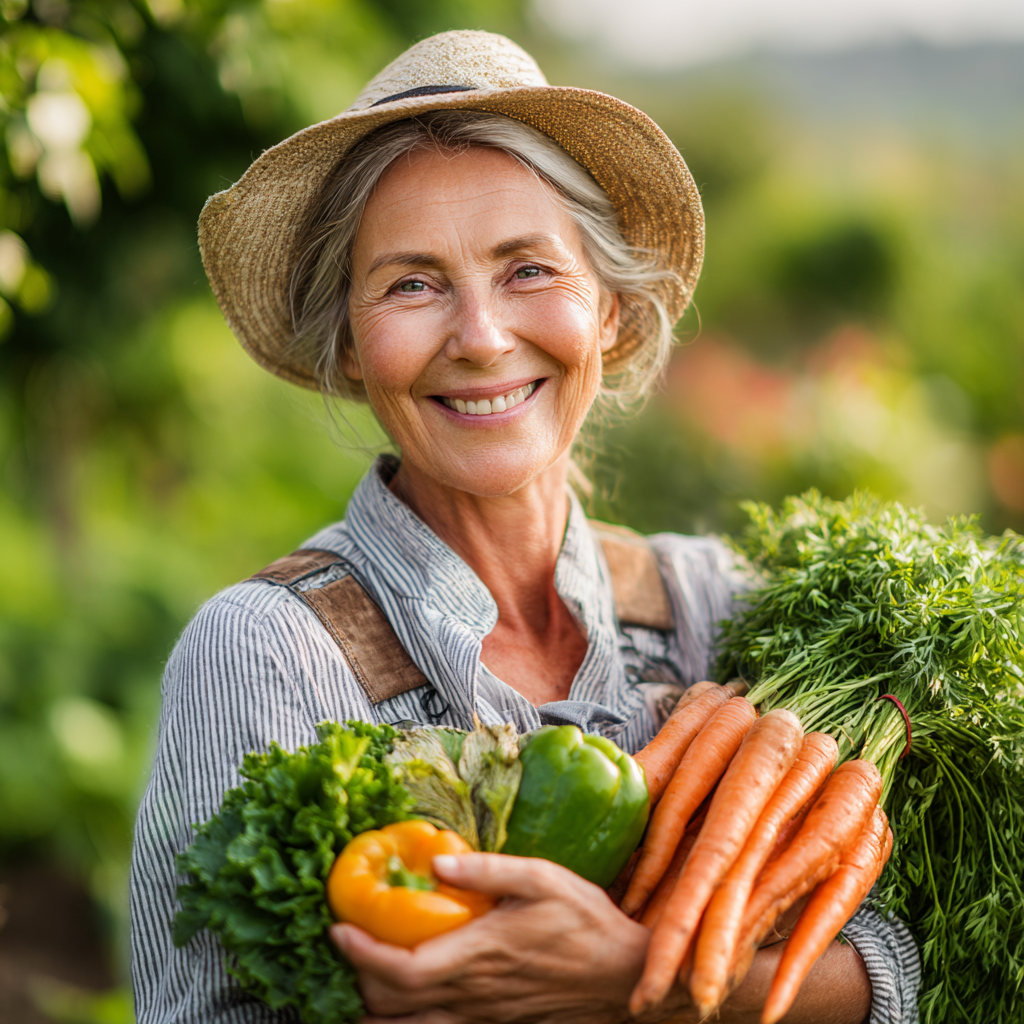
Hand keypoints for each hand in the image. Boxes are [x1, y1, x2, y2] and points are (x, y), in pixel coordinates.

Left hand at [330, 852, 656, 1023]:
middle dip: (358, 977)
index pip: (403, 968)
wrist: (620, 973)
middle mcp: (474, 990)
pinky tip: (395, 1004)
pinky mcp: (493, 1019)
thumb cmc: (584, 920)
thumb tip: (436, 860)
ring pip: (411, 1022)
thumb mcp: (541, 878)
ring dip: (376, 1003)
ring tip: (355, 975)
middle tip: (343, 942)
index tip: (337, 929)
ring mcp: (482, 1011)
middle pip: (395, 1002)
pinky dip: (405, 1018)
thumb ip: (488, 870)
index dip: (362, 955)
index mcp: (479, 952)